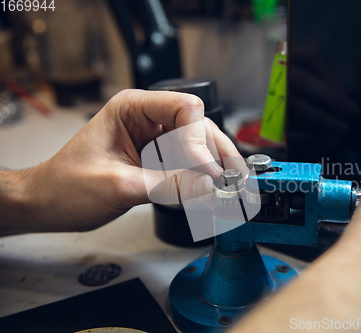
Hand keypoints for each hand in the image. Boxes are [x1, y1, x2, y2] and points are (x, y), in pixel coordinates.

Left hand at [0, 89, 242, 234]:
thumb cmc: (67, 186)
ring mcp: (154, 141)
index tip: (208, 171)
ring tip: (229, 190)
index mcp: (132, 108)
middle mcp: (147, 119)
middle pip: (197, 128)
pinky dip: (202, 180)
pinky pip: (188, 166)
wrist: (49, 205)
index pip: (183, 109)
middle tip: (234, 180)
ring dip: (215, 169)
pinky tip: (212, 194)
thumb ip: (168, 186)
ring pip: (198, 148)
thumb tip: (209, 185)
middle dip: (217, 154)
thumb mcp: (119, 185)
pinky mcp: (158, 161)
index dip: (199, 139)